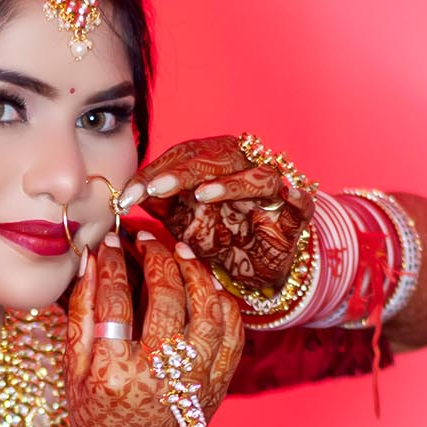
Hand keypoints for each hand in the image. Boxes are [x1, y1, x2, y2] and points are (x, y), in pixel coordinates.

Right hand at [64, 226, 244, 426]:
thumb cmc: (95, 423)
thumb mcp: (73, 373)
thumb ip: (80, 315)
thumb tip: (89, 263)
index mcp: (114, 371)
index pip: (116, 298)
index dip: (112, 261)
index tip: (110, 241)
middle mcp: (160, 374)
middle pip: (168, 296)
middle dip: (157, 256)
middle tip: (147, 237)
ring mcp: (195, 379)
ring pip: (209, 309)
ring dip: (195, 272)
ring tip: (179, 252)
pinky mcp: (218, 384)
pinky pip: (233, 333)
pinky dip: (224, 303)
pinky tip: (207, 286)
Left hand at [129, 136, 314, 291]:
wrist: (256, 269)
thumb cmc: (219, 238)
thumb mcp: (182, 224)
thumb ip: (159, 206)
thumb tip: (126, 194)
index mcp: (214, 163)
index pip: (182, 156)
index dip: (154, 172)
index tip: (128, 195)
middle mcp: (244, 167)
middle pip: (216, 157)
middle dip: (182, 172)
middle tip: (154, 190)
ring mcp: (272, 189)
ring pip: (256, 173)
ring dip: (229, 182)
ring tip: (201, 196)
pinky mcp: (296, 213)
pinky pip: (300, 199)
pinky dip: (296, 194)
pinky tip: (286, 193)